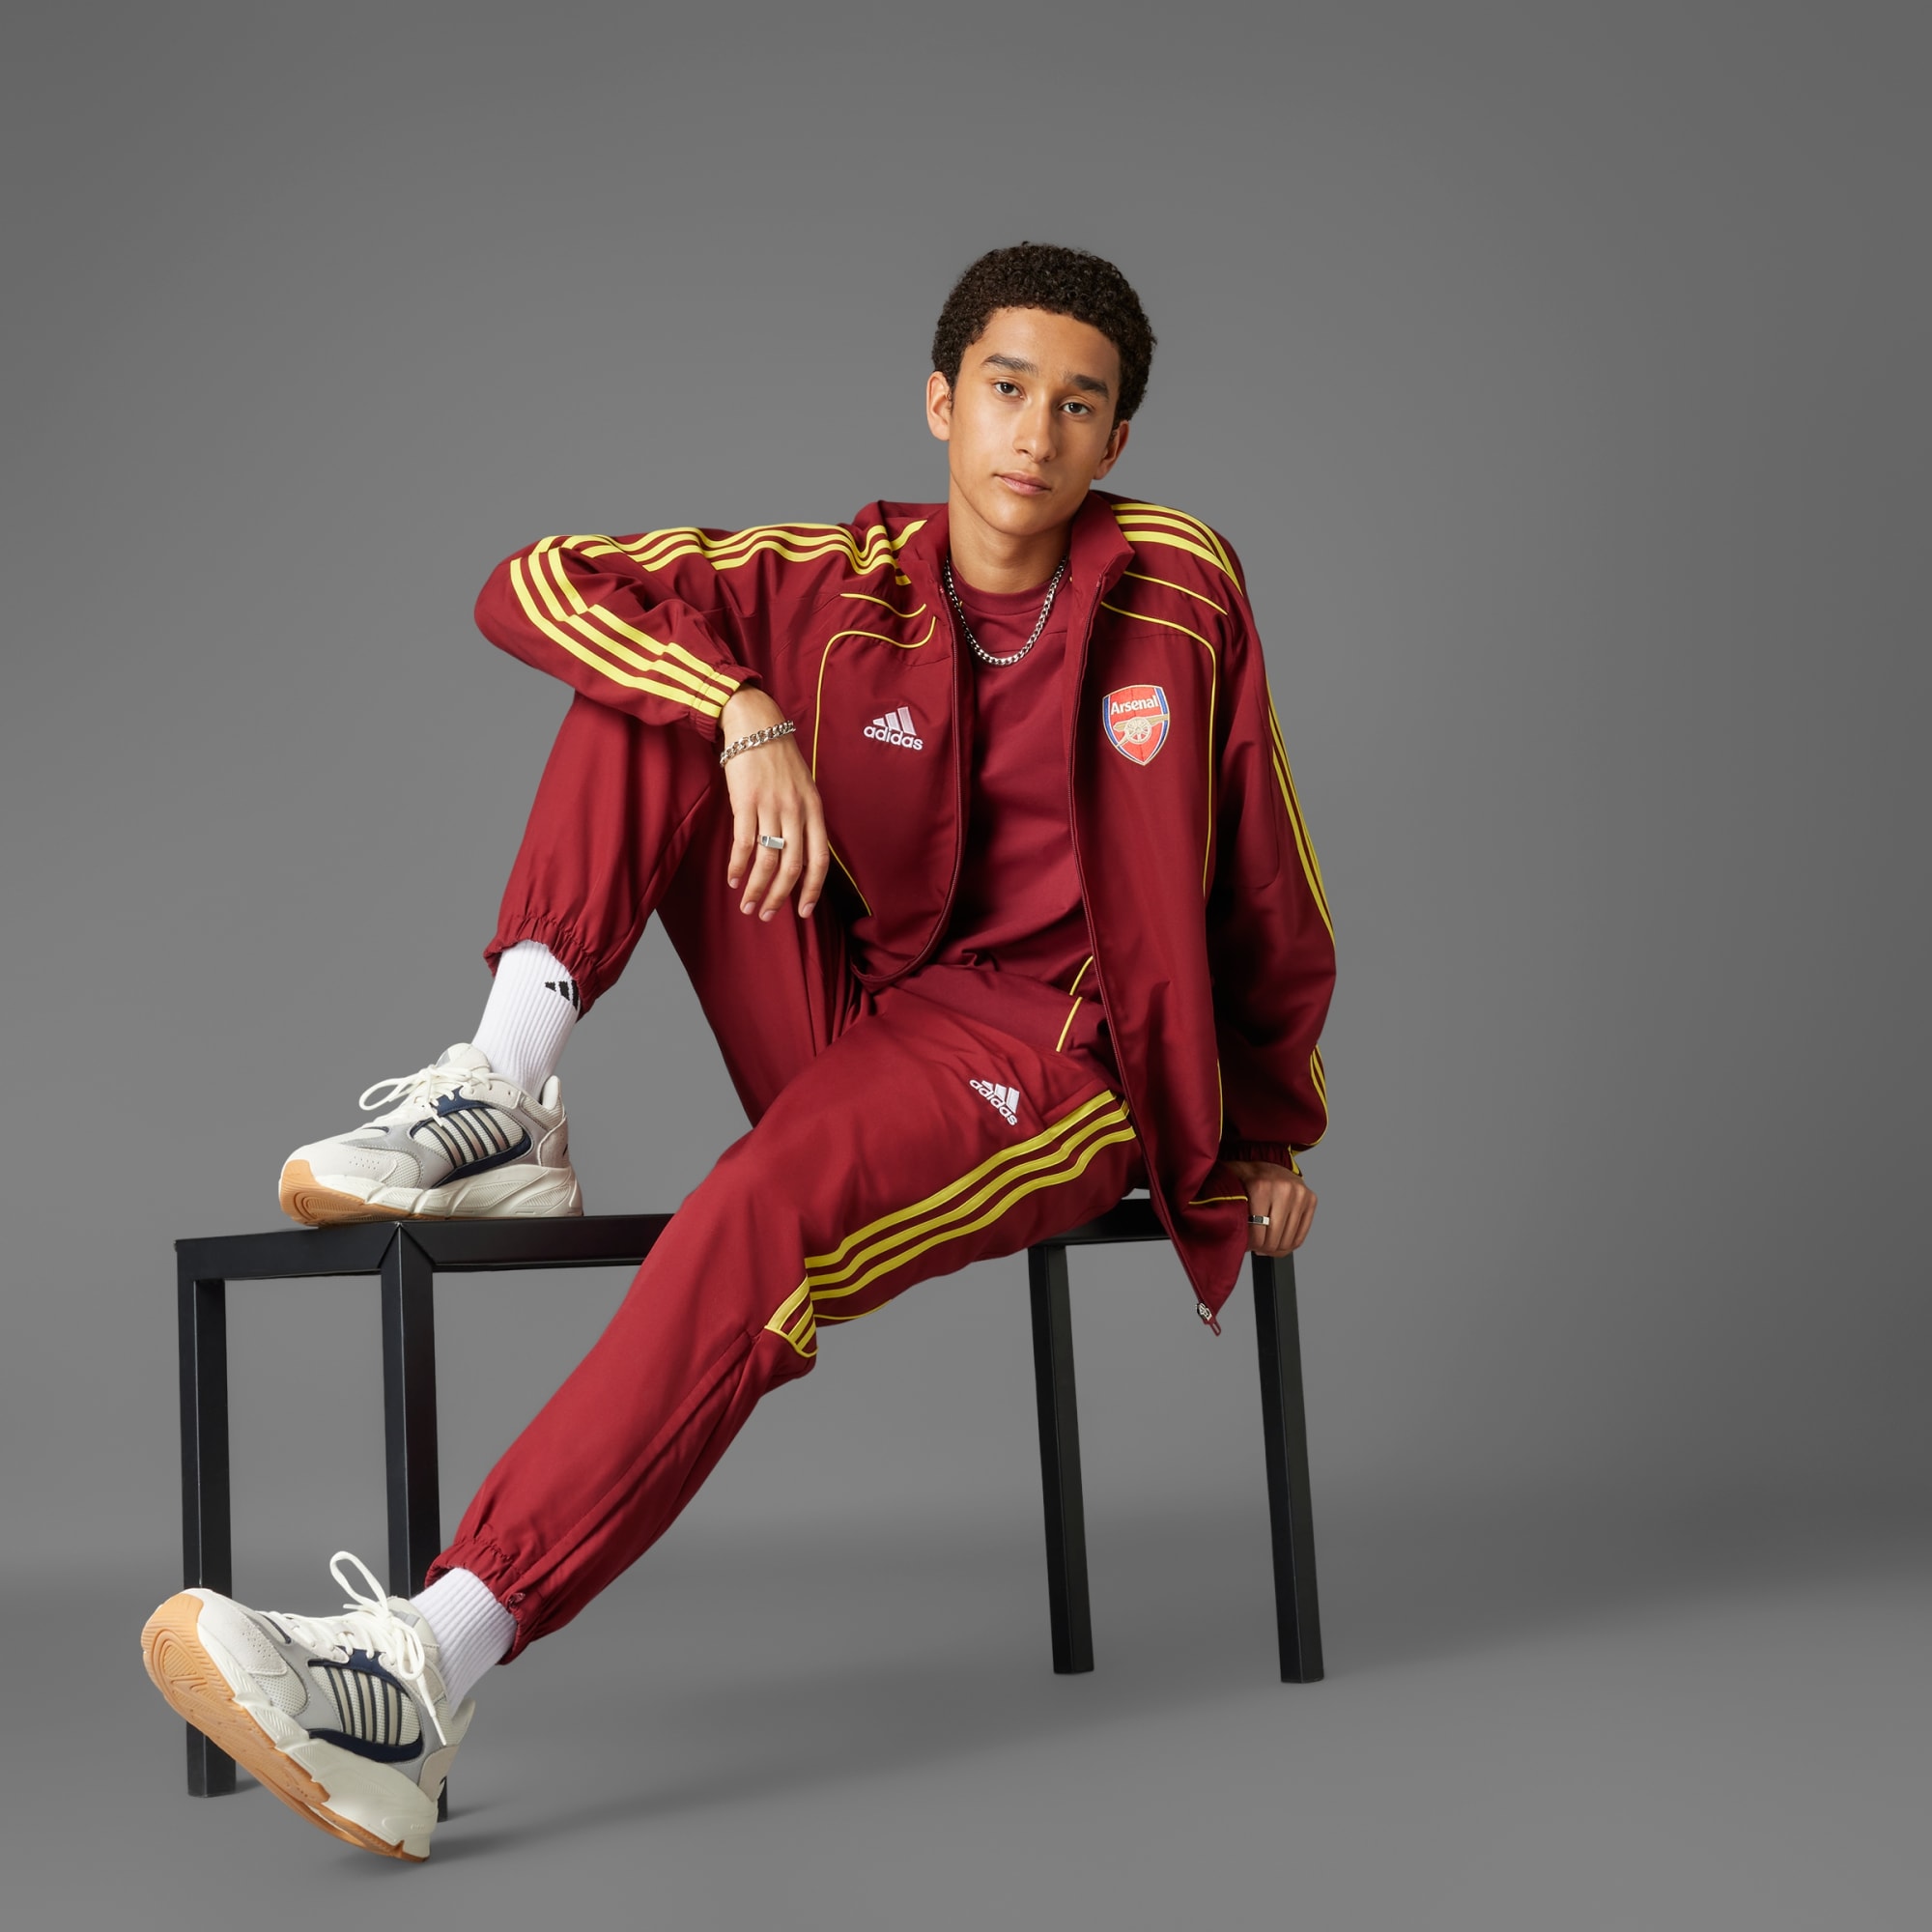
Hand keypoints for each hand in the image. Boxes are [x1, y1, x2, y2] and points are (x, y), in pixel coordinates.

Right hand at [721, 688, 830, 919]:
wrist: (756, 725)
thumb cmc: (779, 758)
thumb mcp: (804, 787)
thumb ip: (804, 819)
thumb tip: (800, 856)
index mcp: (815, 810)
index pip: (819, 860)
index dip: (811, 890)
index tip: (802, 912)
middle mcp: (796, 811)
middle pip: (792, 866)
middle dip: (780, 897)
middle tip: (766, 915)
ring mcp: (771, 807)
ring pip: (767, 860)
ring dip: (756, 888)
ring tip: (747, 905)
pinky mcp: (745, 802)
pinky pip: (743, 843)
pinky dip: (738, 865)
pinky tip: (732, 878)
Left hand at [1220, 1159, 1316, 1255]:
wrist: (1265, 1162)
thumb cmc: (1246, 1178)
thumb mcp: (1231, 1190)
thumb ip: (1228, 1210)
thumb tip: (1228, 1238)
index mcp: (1261, 1187)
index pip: (1257, 1235)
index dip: (1249, 1245)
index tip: (1244, 1244)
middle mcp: (1284, 1189)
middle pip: (1273, 1240)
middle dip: (1262, 1248)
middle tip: (1255, 1245)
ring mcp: (1300, 1194)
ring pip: (1288, 1241)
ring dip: (1275, 1248)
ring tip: (1265, 1242)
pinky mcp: (1310, 1199)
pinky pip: (1300, 1236)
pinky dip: (1289, 1244)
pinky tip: (1278, 1240)